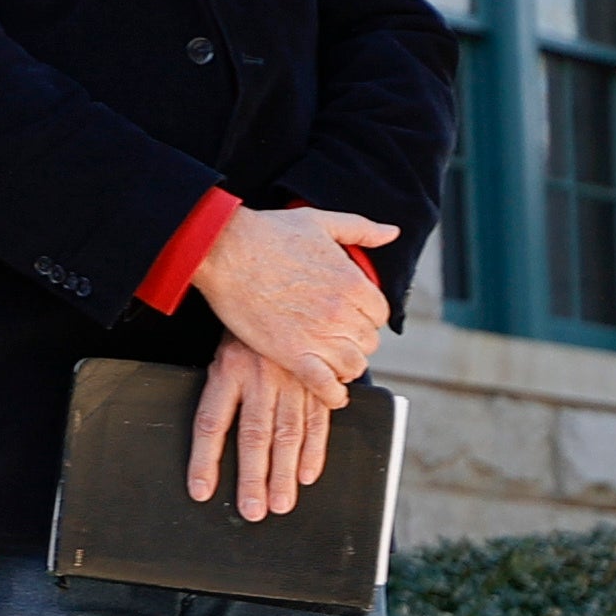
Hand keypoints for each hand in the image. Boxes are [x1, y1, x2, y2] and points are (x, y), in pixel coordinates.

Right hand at [185, 205, 394, 395]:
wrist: (225, 250)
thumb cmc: (267, 233)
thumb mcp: (322, 221)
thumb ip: (362, 228)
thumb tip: (391, 233)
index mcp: (352, 281)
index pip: (379, 313)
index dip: (365, 318)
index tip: (350, 319)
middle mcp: (342, 311)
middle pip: (368, 342)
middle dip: (355, 342)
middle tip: (336, 340)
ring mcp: (318, 335)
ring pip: (353, 365)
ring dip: (345, 367)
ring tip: (333, 365)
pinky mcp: (292, 354)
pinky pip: (325, 385)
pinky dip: (333, 394)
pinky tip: (332, 394)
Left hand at [187, 335, 333, 520]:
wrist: (282, 290)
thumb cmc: (246, 335)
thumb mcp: (222, 355)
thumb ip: (221, 394)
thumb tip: (211, 444)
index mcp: (227, 372)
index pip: (211, 423)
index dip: (205, 460)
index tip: (201, 491)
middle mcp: (259, 379)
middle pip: (253, 436)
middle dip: (254, 478)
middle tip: (253, 510)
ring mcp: (292, 381)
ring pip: (287, 434)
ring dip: (285, 473)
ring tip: (282, 503)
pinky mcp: (317, 382)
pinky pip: (317, 420)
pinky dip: (315, 451)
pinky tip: (309, 475)